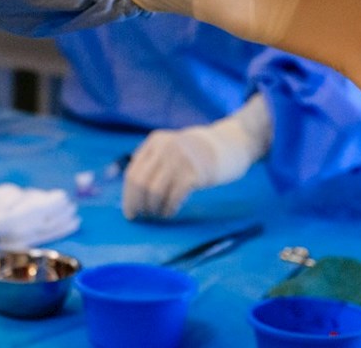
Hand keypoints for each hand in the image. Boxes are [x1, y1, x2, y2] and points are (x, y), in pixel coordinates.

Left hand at [122, 95, 271, 220]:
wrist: (231, 144)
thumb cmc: (199, 153)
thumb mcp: (172, 148)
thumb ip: (155, 163)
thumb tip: (135, 195)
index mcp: (154, 142)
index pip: (132, 173)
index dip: (128, 196)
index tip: (130, 213)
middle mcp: (164, 148)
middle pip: (140, 183)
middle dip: (138, 204)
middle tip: (143, 218)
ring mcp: (179, 159)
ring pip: (154, 191)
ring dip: (153, 208)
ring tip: (159, 215)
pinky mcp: (194, 172)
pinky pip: (173, 196)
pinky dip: (168, 208)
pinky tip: (170, 213)